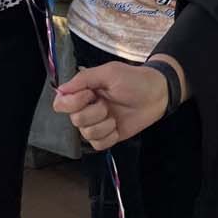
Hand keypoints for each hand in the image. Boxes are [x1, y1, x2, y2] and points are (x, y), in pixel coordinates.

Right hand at [54, 62, 170, 149]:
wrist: (156, 95)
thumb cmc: (134, 80)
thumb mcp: (109, 72)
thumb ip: (84, 78)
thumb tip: (60, 88)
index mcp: (84, 92)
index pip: (61, 104)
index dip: (72, 103)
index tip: (90, 95)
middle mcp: (86, 108)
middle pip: (75, 120)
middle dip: (94, 113)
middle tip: (108, 103)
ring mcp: (97, 124)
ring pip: (86, 134)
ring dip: (104, 125)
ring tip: (115, 115)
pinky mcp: (107, 136)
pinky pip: (98, 145)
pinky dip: (109, 137)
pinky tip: (117, 127)